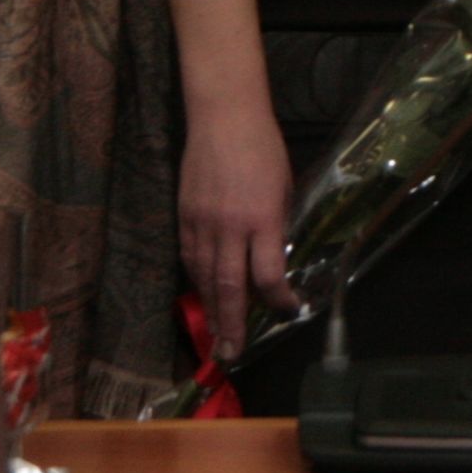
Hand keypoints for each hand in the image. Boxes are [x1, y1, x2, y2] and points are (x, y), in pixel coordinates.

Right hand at [178, 94, 300, 356]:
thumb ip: (277, 224)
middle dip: (231, 323)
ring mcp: (202, 224)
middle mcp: (230, 227)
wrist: (224, 119)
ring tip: (216, 336)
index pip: (268, 273)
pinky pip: (190, 258)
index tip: (288, 311)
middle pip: (228, 286)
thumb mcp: (284, 187)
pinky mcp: (183, 218)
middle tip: (232, 353)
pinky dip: (197, 281)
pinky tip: (203, 296)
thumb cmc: (265, 149)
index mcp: (263, 218)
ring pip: (204, 277)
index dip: (278, 299)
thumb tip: (274, 256)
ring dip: (211, 309)